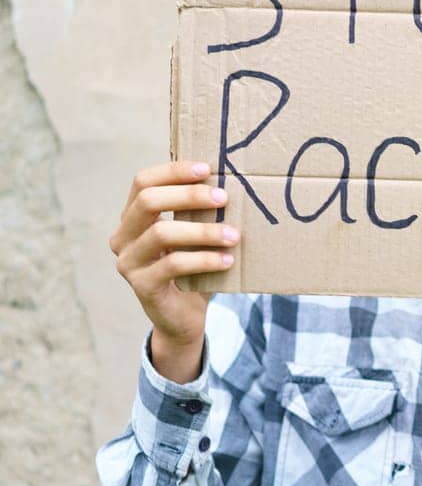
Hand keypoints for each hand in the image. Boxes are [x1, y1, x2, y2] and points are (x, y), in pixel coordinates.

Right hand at [109, 161, 235, 381]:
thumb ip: (199, 212)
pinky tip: (228, 261)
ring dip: (203, 231)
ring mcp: (128, 263)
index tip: (207, 168)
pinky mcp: (141, 286)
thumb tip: (230, 180)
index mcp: (132, 218)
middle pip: (148, 202)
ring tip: (235, 235)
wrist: (183, 317)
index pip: (142, 182)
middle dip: (189, 195)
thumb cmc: (193, 267)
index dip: (173, 171)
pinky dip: (204, 260)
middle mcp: (122, 237)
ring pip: (162, 233)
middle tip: (224, 198)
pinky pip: (173, 265)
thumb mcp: (194, 235)